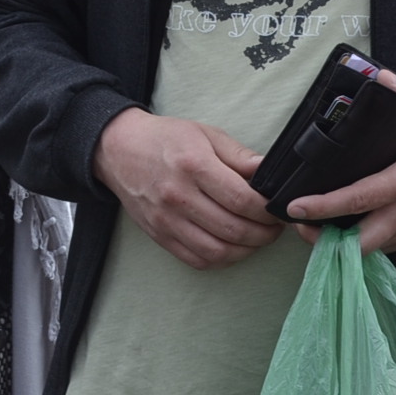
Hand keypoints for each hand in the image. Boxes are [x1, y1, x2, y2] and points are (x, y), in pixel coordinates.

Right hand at [92, 107, 276, 268]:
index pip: (242, 200)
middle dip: (264, 234)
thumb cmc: (165, 139)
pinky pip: (197, 260)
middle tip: (274, 228)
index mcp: (193, 165)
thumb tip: (269, 173)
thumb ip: (239, 156)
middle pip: (233, 229)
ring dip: (246, 251)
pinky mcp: (159, 235)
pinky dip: (221, 259)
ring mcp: (166, 220)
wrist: (118, 149)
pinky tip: (231, 247)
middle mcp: (178, 196)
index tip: (278, 210)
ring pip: (218, 251)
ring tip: (256, 239)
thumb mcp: (205, 134)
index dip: (268, 211)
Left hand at [285, 69, 395, 252]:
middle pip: (360, 243)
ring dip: (340, 245)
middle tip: (299, 224)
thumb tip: (380, 75)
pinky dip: (362, 244)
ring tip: (314, 226)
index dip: (324, 206)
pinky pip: (385, 247)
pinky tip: (345, 229)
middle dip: (323, 241)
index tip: (296, 207)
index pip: (359, 199)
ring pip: (370, 250)